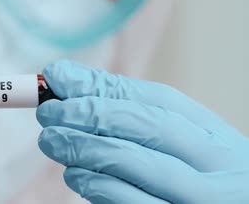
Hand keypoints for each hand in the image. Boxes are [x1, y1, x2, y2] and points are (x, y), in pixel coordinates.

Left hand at [37, 61, 248, 203]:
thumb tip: (63, 78)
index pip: (159, 99)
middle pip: (150, 126)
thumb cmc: (189, 183)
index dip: (102, 86)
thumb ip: (123, 111)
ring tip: (51, 141)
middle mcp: (219, 167)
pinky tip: (75, 176)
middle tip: (48, 113)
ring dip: (85, 148)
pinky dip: (98, 186)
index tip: (56, 76)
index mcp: (218, 138)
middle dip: (91, 113)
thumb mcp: (173, 146)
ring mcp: (205, 201)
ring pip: (138, 164)